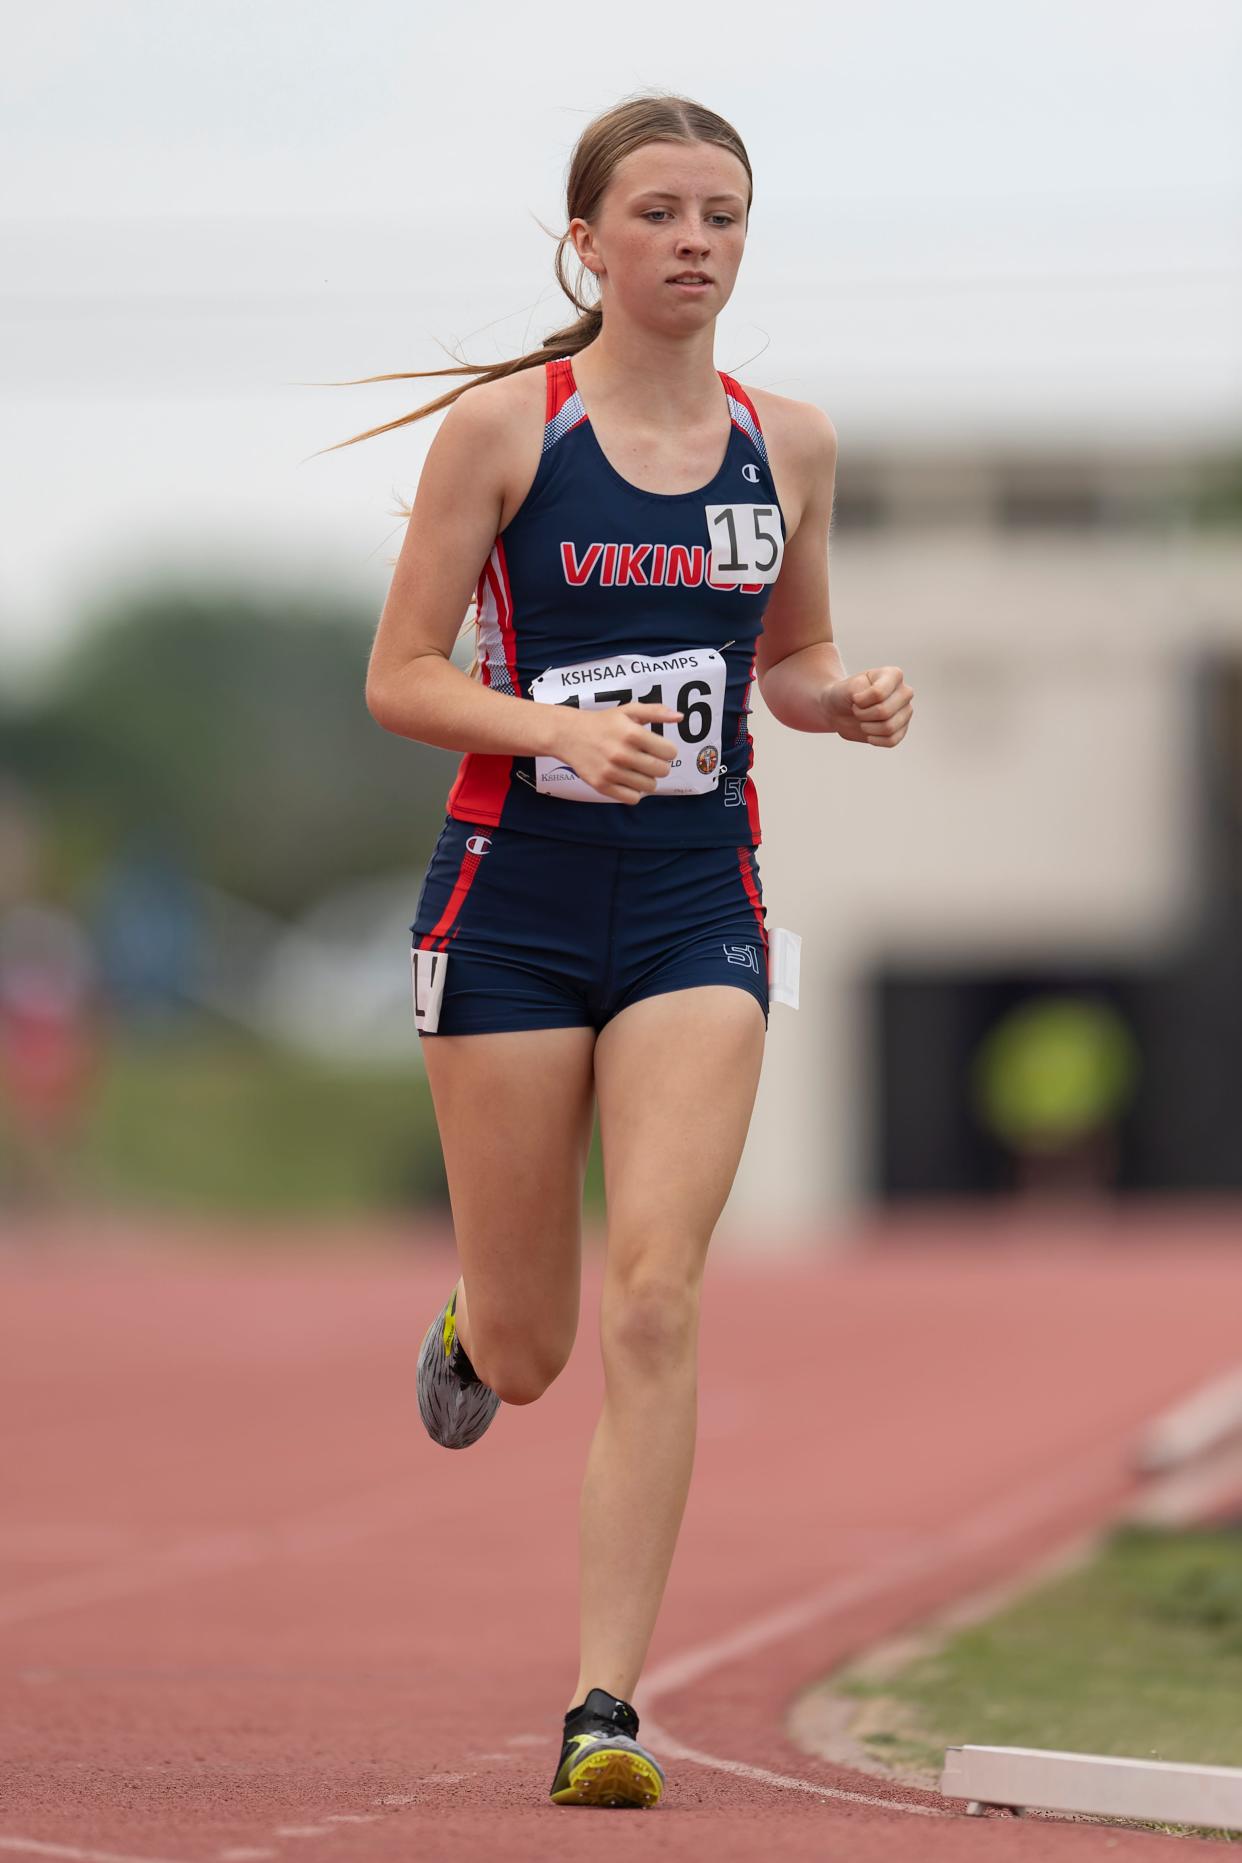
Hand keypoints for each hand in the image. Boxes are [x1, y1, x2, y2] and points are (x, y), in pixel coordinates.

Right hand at [556, 702, 683, 802]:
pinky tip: (627, 780)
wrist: (569, 734)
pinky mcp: (602, 786)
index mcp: (632, 733)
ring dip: (647, 779)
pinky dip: (634, 792)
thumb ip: (656, 712)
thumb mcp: (629, 710)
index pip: (670, 752)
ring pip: (650, 787)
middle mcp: (623, 754)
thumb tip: (679, 717)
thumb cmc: (603, 722)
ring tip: (637, 769)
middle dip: (658, 765)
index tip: (658, 748)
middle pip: (662, 771)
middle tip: (647, 759)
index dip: (667, 750)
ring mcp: (612, 772)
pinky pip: (632, 799)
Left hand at [822, 667, 912, 746]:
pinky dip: (875, 740)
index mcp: (894, 675)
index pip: (879, 693)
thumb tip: (881, 710)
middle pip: (884, 711)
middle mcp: (904, 692)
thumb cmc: (845, 694)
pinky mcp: (901, 730)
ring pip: (888, 728)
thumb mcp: (848, 687)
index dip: (861, 700)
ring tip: (862, 719)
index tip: (855, 697)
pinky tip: (868, 733)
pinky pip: (892, 741)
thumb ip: (862, 692)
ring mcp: (905, 712)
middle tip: (857, 710)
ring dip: (867, 727)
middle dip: (863, 714)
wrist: (839, 709)